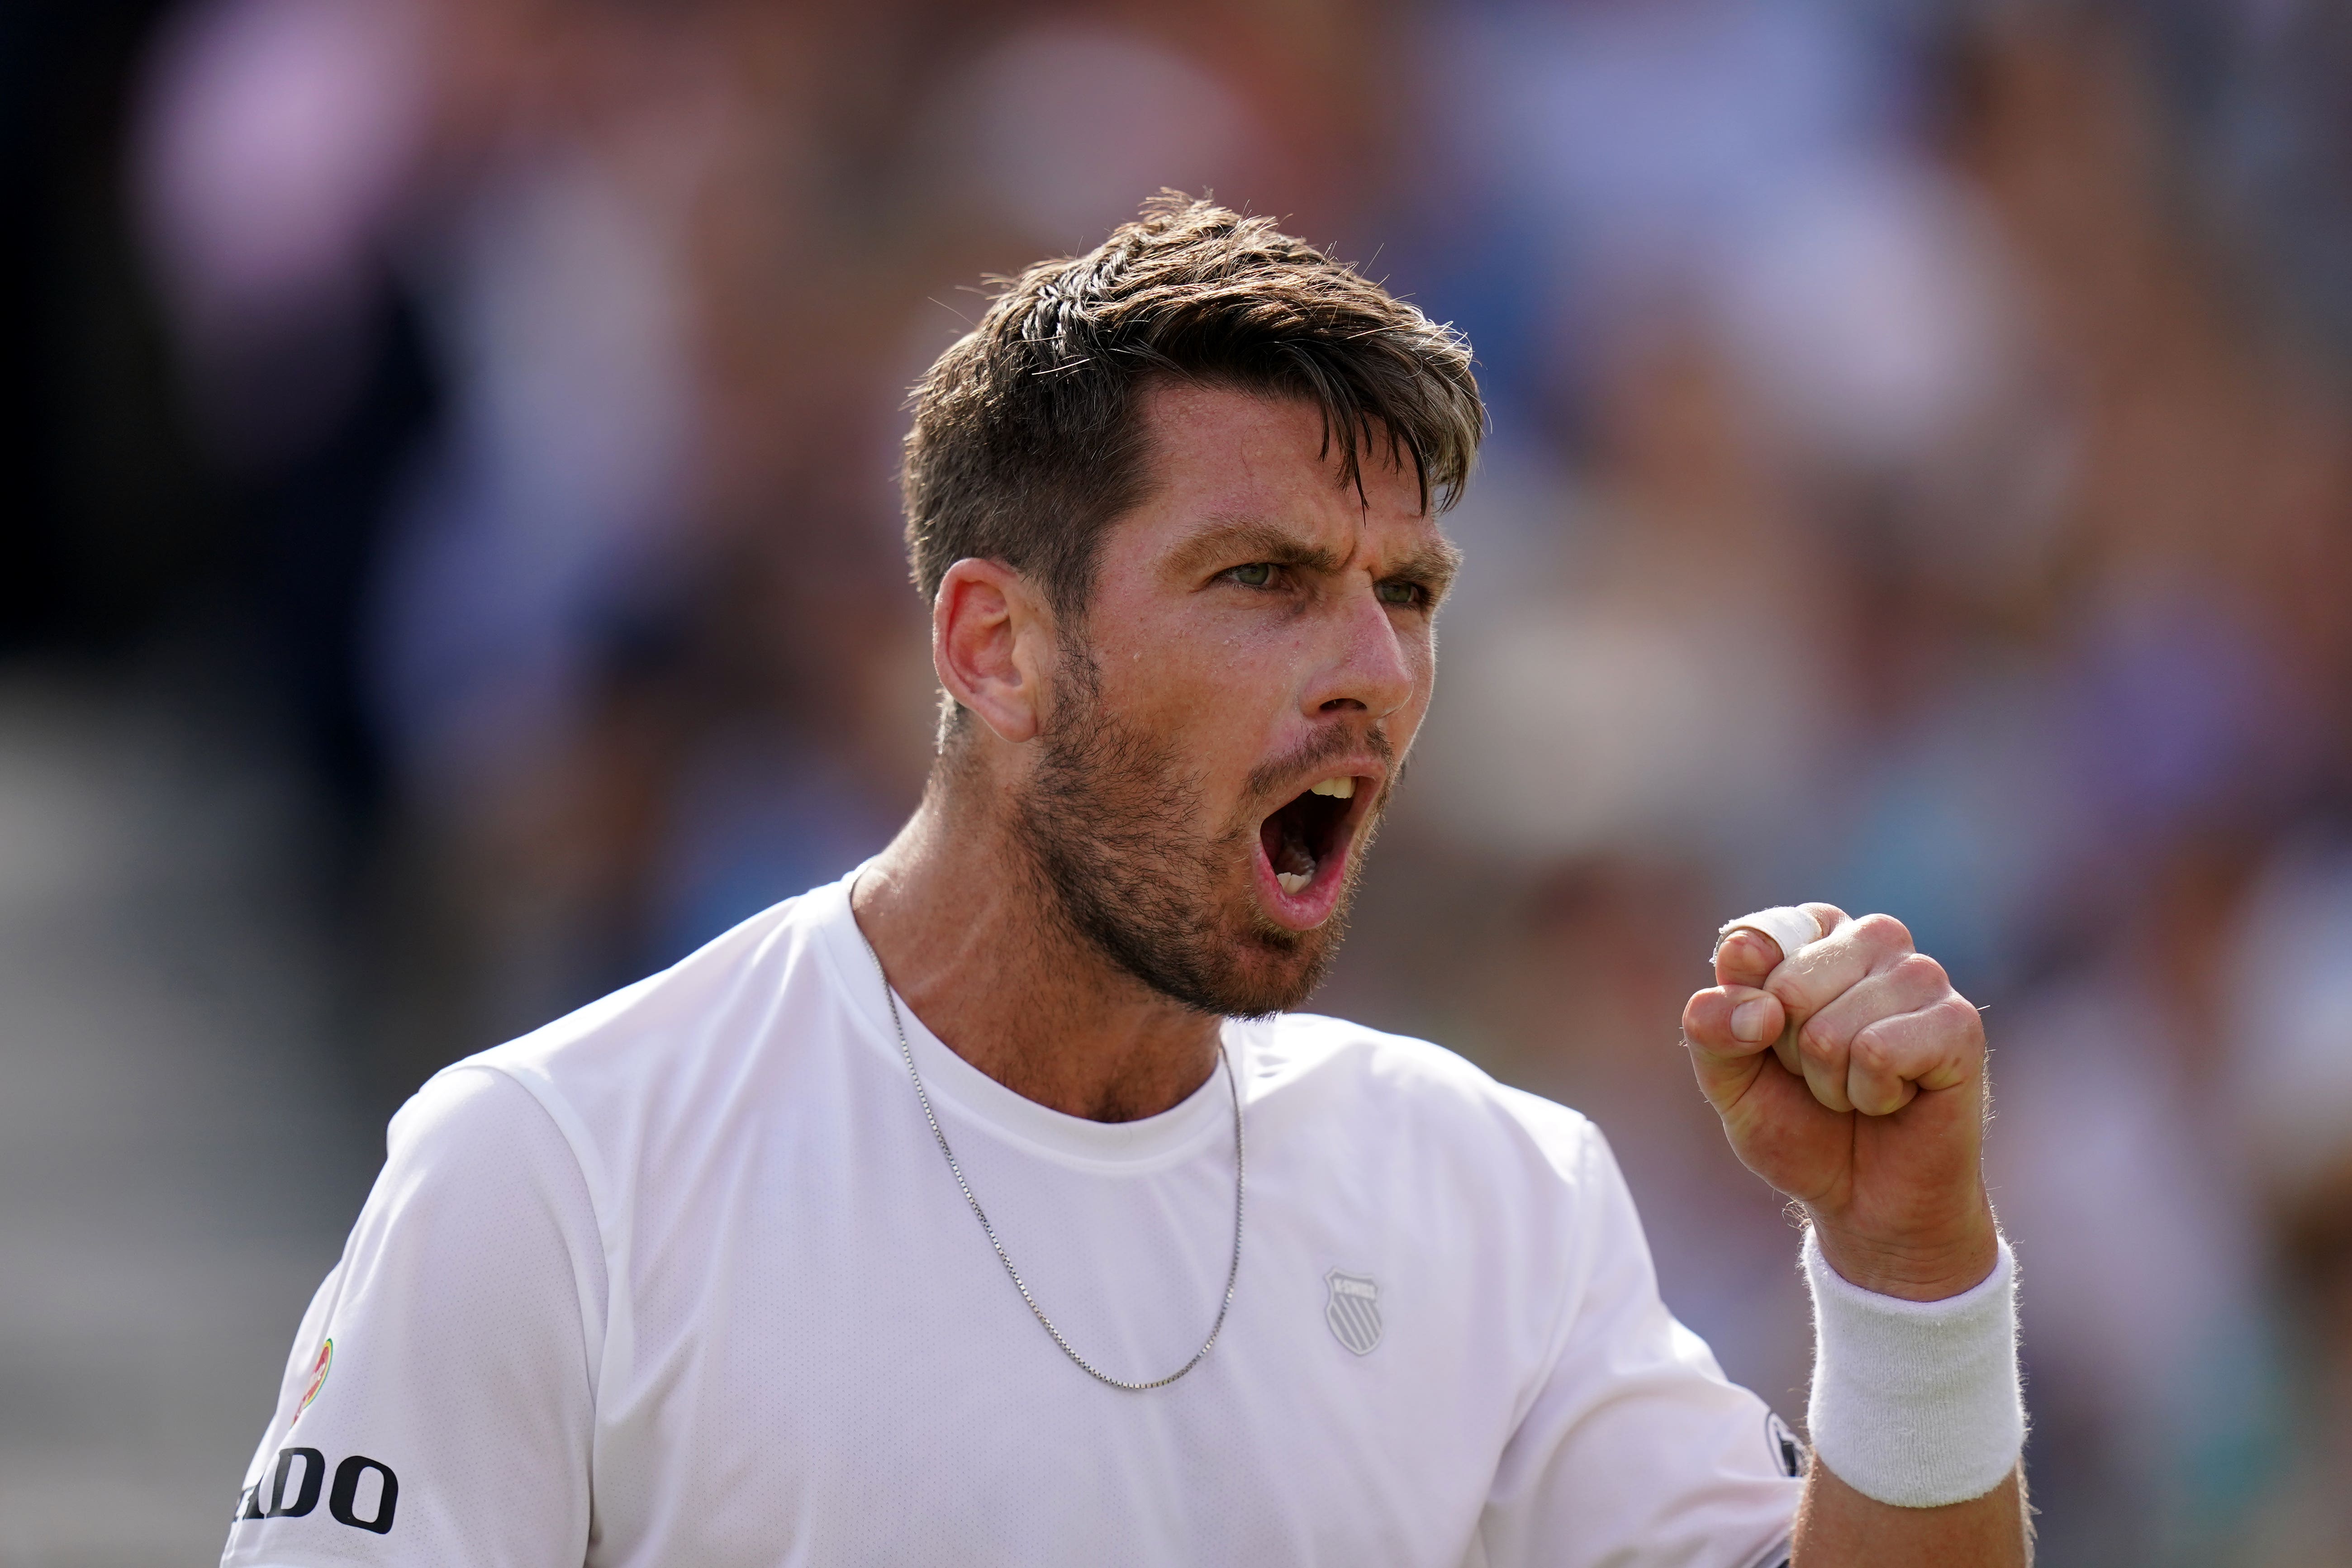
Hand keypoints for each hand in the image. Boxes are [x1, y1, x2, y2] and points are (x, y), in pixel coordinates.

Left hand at [1681, 905, 1995, 1301]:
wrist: (1863, 1201)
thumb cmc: (1799, 1127)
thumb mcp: (1729, 1081)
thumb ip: (1711, 1030)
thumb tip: (1755, 1006)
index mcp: (1815, 934)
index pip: (1751, 943)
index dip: (1748, 1014)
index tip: (1773, 1042)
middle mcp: (1874, 939)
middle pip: (1789, 986)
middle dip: (1791, 1052)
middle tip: (1824, 1075)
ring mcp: (1922, 976)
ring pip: (1831, 1027)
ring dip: (1831, 1080)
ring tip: (1859, 1089)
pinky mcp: (1959, 1024)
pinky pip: (1879, 1051)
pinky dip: (1871, 1093)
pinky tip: (1894, 1098)